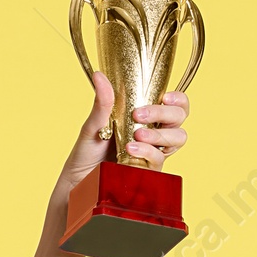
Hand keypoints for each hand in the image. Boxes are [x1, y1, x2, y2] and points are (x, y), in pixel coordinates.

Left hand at [60, 74, 191, 190]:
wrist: (77, 180)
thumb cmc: (88, 152)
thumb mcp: (93, 124)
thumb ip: (103, 102)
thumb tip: (100, 76)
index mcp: (148, 118)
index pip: (177, 105)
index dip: (179, 99)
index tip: (166, 97)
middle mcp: (155, 134)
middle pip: (179, 119)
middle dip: (164, 113)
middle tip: (139, 114)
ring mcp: (153, 152)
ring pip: (177, 139)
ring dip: (159, 134)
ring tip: (136, 135)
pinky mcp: (148, 171)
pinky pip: (159, 159)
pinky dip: (147, 152)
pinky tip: (131, 149)